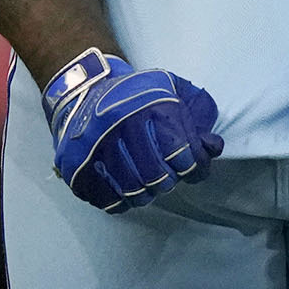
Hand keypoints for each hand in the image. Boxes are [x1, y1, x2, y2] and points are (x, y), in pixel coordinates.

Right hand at [47, 48, 222, 211]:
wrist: (86, 88)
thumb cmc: (137, 95)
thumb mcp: (174, 90)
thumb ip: (199, 114)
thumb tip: (212, 147)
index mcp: (152, 108)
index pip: (186, 158)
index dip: (193, 168)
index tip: (188, 165)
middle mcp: (123, 126)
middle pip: (159, 179)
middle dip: (167, 180)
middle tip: (163, 172)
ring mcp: (96, 147)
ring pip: (134, 192)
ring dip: (145, 192)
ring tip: (143, 180)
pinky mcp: (77, 165)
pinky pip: (107, 199)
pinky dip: (119, 200)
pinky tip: (122, 187)